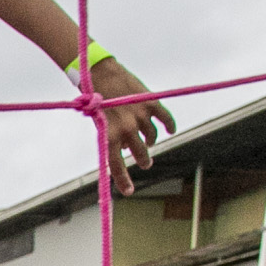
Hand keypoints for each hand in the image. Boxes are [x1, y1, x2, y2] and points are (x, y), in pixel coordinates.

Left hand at [90, 58, 173, 195]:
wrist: (100, 73)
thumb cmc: (95, 100)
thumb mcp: (99, 122)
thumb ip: (112, 137)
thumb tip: (126, 149)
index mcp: (109, 135)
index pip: (117, 164)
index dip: (123, 180)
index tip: (130, 192)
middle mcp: (126, 128)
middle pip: (141, 153)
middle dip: (144, 160)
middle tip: (146, 162)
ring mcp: (140, 116)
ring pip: (152, 136)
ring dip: (151, 140)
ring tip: (149, 140)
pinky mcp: (150, 103)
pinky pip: (165, 118)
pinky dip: (169, 125)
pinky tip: (170, 130)